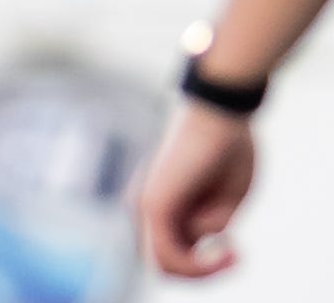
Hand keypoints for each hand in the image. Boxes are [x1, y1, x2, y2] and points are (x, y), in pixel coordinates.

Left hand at [137, 104, 256, 277]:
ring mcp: (146, 203)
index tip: (234, 251)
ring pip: (166, 265)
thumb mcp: (224, 202)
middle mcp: (145, 203)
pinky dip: (199, 266)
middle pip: (165, 262)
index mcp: (161, 202)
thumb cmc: (228, 149)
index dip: (203, 267)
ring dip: (202, 270)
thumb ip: (205, 227)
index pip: (169, 253)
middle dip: (201, 270)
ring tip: (231, 252)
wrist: (222, 110)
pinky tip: (225, 250)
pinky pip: (169, 256)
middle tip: (233, 255)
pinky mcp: (155, 202)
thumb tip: (192, 244)